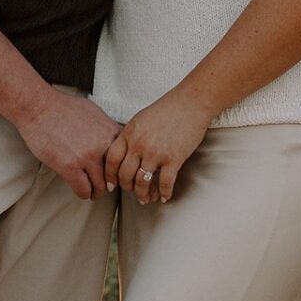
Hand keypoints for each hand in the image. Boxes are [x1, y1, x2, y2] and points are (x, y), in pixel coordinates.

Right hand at [17, 87, 118, 199]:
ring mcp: (87, 156)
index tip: (115, 174)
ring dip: (97, 192)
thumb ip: (106, 129)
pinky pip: (84, 190)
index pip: (126, 158)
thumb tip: (113, 138)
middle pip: (115, 176)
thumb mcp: (94, 113)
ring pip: (101, 187)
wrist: (39, 107)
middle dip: (110, 184)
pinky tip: (81, 191)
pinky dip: (84, 194)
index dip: (120, 168)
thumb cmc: (62, 108)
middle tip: (106, 187)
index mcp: (110, 131)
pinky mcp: (70, 166)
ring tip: (93, 193)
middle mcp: (103, 145)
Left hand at [103, 90, 212, 204]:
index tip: (111, 184)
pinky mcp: (173, 159)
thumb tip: (124, 154)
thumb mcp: (140, 119)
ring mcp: (156, 153)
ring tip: (147, 198)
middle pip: (124, 175)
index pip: (111, 160)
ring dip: (143, 194)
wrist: (191, 102)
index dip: (109, 176)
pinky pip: (165, 183)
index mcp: (129, 133)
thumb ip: (130, 136)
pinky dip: (164, 193)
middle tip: (131, 191)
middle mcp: (139, 145)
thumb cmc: (168, 108)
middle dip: (127, 187)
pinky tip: (164, 196)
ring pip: (142, 183)